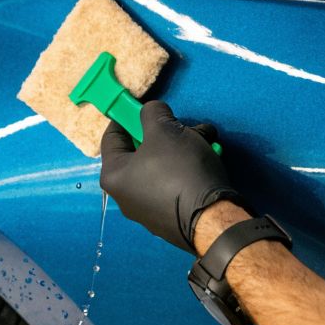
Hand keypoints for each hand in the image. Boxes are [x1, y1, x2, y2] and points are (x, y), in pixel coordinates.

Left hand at [100, 101, 238, 252]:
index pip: (112, 137)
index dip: (126, 116)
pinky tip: (210, 156)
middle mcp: (127, 196)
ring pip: (163, 164)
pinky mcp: (173, 217)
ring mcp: (150, 209)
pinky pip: (176, 182)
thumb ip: (153, 113)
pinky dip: (190, 167)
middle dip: (164, 132)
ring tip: (204, 137)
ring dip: (183, 146)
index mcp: (114, 176)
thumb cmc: (179, 169)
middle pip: (141, 151)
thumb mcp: (164, 130)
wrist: (212, 218)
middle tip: (181, 124)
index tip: (142, 107)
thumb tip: (151, 112)